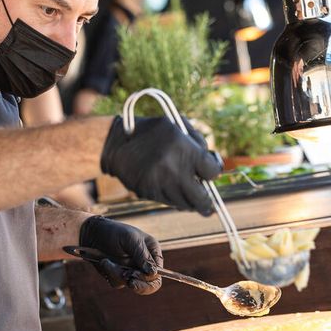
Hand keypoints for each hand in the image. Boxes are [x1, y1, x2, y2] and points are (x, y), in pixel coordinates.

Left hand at [79, 216, 162, 294]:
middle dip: (137, 283)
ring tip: (107, 261)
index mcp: (152, 252)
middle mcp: (144, 263)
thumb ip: (142, 255)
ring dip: (118, 274)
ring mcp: (132, 270)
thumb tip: (154, 273)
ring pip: (131, 284)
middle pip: (150, 284)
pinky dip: (111, 274)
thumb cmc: (113, 232)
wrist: (91, 234)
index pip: (159, 272)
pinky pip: (118, 283)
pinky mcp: (119, 275)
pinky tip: (105, 262)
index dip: (150, 278)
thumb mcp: (129, 239)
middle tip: (127, 279)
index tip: (135, 276)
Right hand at [100, 116, 221, 214]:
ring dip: (189, 201)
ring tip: (189, 196)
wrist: (116, 143)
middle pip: (201, 198)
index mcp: (184, 149)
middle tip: (209, 205)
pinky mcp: (148, 192)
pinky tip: (171, 190)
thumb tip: (214, 165)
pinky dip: (172, 199)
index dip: (213, 172)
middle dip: (207, 202)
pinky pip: (168, 203)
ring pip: (184, 204)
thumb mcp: (176, 126)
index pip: (213, 172)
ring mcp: (160, 183)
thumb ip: (198, 142)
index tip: (209, 172)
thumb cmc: (151, 132)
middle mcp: (173, 169)